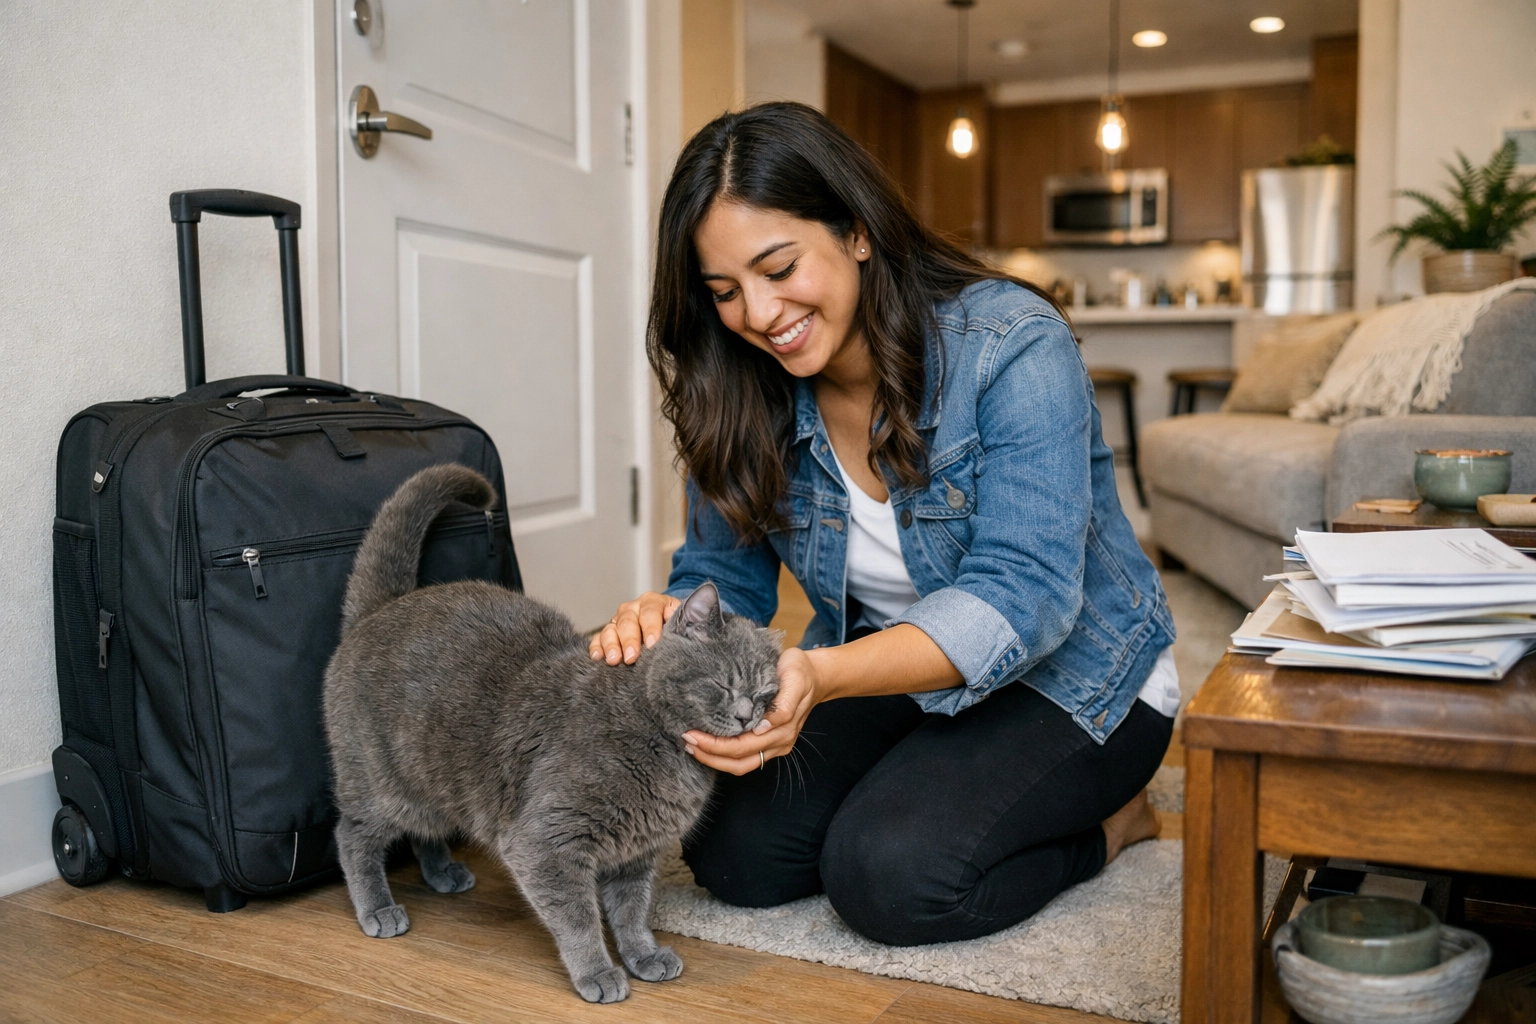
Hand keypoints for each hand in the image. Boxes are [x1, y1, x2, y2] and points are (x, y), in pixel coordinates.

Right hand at [589, 592, 680, 664]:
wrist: (666, 624)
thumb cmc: (676, 625)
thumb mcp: (683, 620)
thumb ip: (685, 620)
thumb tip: (688, 622)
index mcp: (653, 602)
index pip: (650, 612)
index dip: (651, 627)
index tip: (653, 644)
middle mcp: (633, 608)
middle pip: (628, 621)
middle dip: (629, 640)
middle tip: (631, 658)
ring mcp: (619, 620)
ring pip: (610, 629)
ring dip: (611, 645)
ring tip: (614, 660)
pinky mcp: (609, 633)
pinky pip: (598, 638)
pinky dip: (596, 647)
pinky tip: (598, 658)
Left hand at [684, 648, 820, 774]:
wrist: (818, 676)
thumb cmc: (802, 672)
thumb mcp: (795, 679)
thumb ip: (783, 705)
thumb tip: (763, 727)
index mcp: (783, 728)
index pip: (743, 746)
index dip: (716, 745)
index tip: (692, 733)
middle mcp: (778, 742)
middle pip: (739, 760)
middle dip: (709, 754)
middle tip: (685, 739)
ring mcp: (775, 745)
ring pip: (741, 765)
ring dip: (714, 760)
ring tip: (691, 746)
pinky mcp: (770, 743)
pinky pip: (745, 758)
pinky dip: (723, 756)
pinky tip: (707, 745)